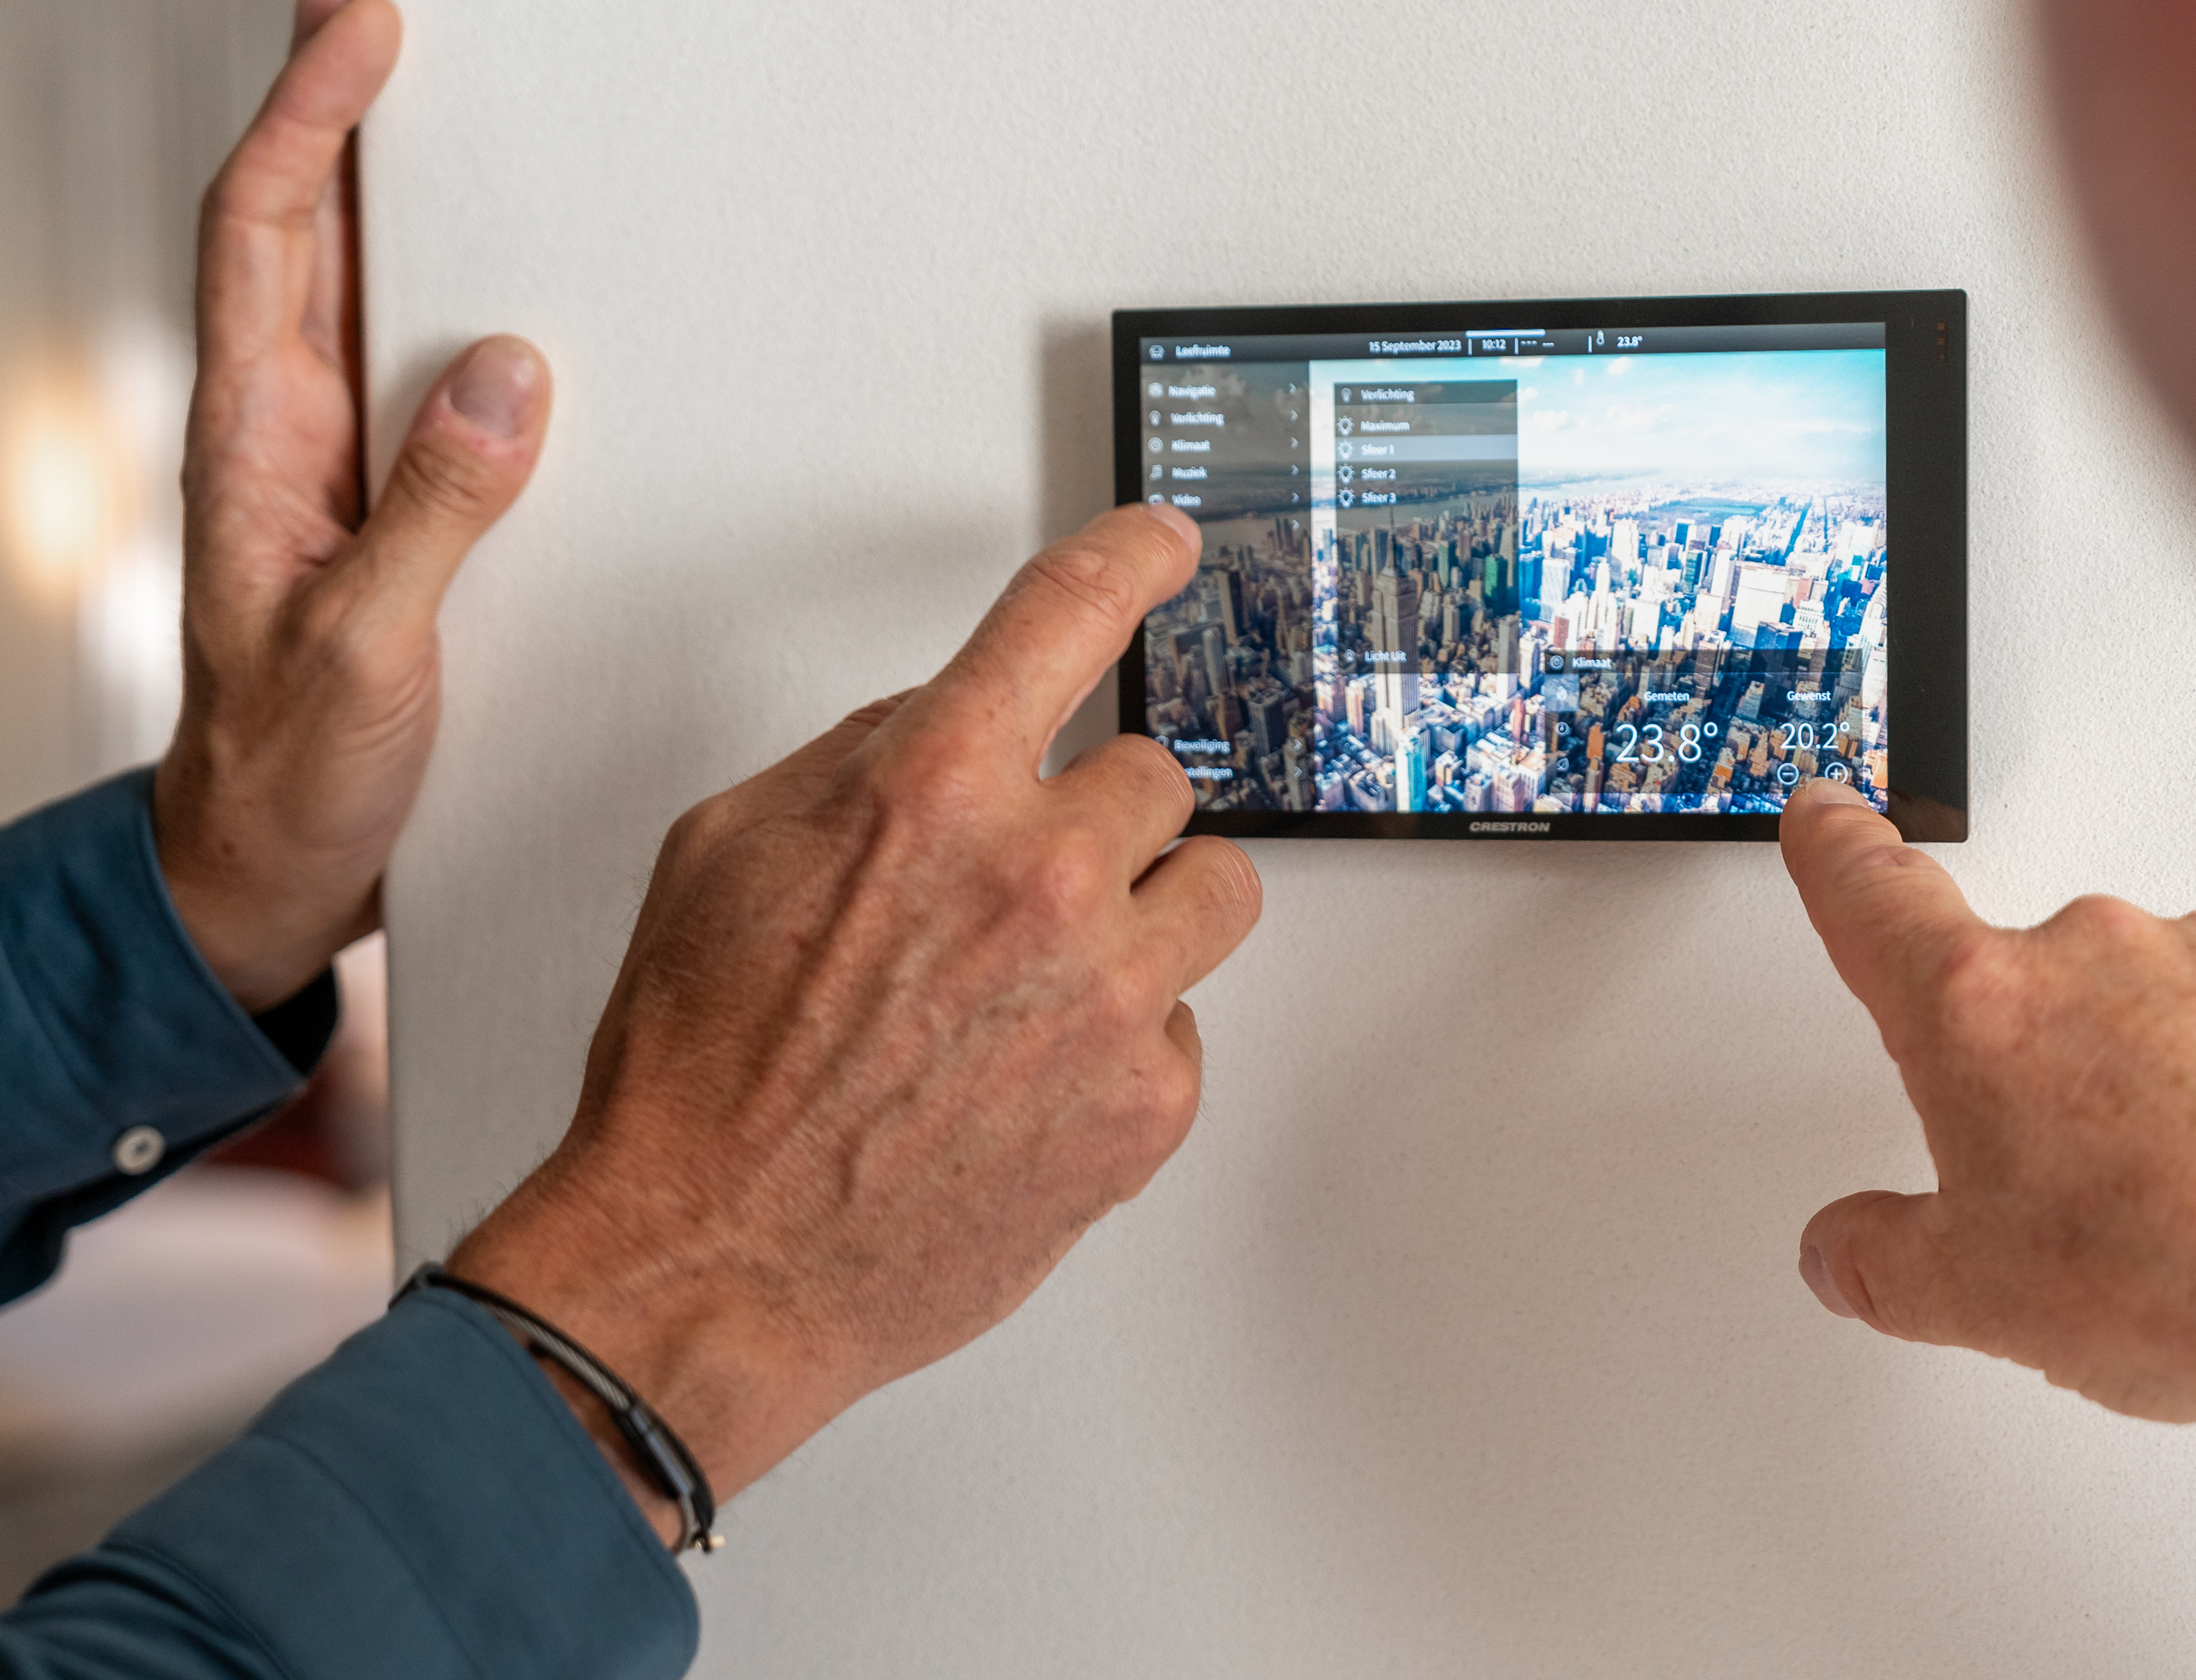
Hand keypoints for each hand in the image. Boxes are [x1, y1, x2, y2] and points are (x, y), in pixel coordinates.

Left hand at [155, 0, 551, 1013]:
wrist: (265, 871)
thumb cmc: (288, 775)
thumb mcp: (365, 647)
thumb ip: (434, 512)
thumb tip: (503, 372)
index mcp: (250, 448)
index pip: (262, 239)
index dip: (307, 124)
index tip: (362, 32)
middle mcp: (283, 440)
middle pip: (295, 236)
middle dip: (337, 118)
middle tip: (383, 26)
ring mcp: (331, 475)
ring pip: (352, 301)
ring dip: (392, 203)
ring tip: (443, 125)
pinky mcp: (386, 518)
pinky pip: (417, 387)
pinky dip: (455, 315)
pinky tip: (503, 302)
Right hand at [449, 505, 1262, 1542]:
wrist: (712, 1260)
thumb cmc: (700, 1072)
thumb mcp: (726, 852)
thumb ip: (860, 762)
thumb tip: (939, 728)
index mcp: (932, 788)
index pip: (1068, 614)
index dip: (1130, 561)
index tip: (1164, 546)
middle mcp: (1041, 876)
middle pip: (1159, 773)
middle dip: (1096, 816)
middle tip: (1026, 881)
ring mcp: (1109, 995)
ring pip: (1215, 889)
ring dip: (1148, 911)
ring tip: (1055, 973)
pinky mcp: (1146, 1105)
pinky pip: (1187, 1024)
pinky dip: (1129, 1038)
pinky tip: (1035, 1074)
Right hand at [1778, 782, 2195, 1573]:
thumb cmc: (2195, 1275)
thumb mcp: (1973, 1299)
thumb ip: (1880, 1261)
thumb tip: (1850, 1253)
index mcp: (1976, 1008)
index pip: (1870, 893)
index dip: (1834, 850)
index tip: (1824, 818)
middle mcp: (2093, 951)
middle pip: (2018, 983)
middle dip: (2028, 1068)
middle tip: (2064, 1185)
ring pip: (2146, 1002)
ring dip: (2148, 1074)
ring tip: (2187, 1203)